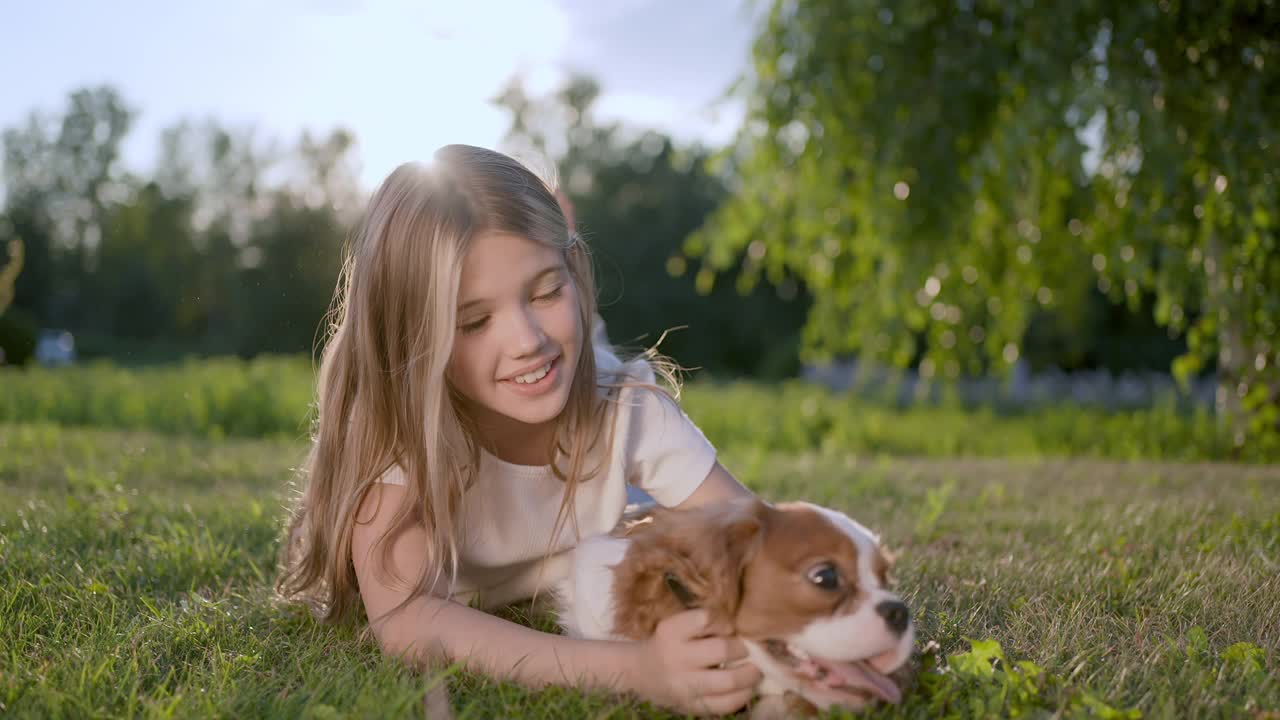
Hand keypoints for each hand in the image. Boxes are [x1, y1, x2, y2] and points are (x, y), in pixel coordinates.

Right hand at [628, 608, 762, 716]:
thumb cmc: (666, 642)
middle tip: (747, 649)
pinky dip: (743, 695)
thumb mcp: (675, 624)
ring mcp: (684, 685)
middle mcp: (675, 658)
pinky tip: (746, 687)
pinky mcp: (691, 706)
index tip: (728, 626)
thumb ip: (704, 624)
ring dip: (750, 674)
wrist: (639, 672)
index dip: (724, 621)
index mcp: (670, 631)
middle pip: (722, 649)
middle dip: (742, 648)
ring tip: (755, 670)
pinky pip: (726, 704)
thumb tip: (743, 629)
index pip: (706, 618)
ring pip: (728, 680)